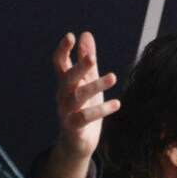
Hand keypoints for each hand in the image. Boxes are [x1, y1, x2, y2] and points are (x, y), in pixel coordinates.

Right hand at [46, 32, 119, 177]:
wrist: (78, 143)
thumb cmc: (84, 108)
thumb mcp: (87, 82)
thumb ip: (87, 60)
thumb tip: (86, 34)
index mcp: (65, 83)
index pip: (59, 63)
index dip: (63, 50)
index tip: (71, 36)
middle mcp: (62, 96)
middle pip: (68, 78)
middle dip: (79, 67)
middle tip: (92, 57)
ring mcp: (66, 112)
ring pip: (78, 97)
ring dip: (95, 86)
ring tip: (113, 77)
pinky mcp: (74, 128)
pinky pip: (85, 117)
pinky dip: (101, 110)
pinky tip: (117, 104)